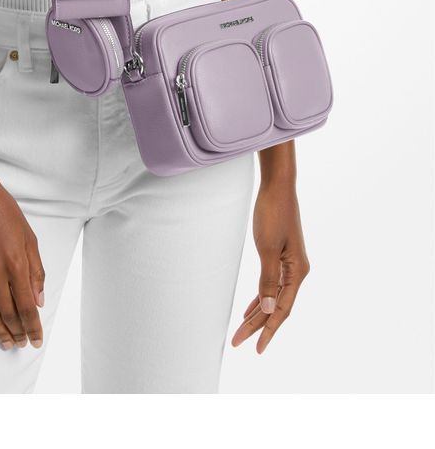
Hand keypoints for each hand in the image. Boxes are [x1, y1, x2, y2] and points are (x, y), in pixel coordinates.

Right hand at [0, 174, 45, 350]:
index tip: (37, 340)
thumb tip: (39, 301)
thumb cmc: (3, 211)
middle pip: (8, 315)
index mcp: (15, 263)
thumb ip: (36, 271)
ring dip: (0, 333)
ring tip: (8, 343)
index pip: (26, 307)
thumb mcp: (29, 237)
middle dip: (19, 333)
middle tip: (24, 344)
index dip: (33, 327)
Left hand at [231, 179, 309, 353]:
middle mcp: (296, 271)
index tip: (256, 348)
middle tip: (237, 342)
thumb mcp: (268, 249)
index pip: (282, 309)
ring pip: (273, 297)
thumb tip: (267, 310)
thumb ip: (268, 280)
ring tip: (242, 331)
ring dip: (258, 313)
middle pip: (277, 306)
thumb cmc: (273, 213)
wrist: (278, 187)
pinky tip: (251, 307)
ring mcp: (289, 264)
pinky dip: (260, 297)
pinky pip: (271, 285)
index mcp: (297, 272)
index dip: (269, 330)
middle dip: (257, 325)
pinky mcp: (280, 256)